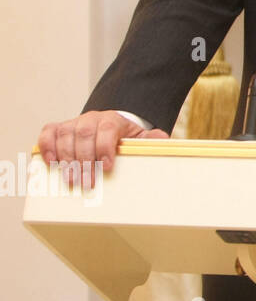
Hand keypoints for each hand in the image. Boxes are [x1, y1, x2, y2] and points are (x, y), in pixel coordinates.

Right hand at [36, 111, 168, 187]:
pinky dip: (47, 146)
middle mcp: (92, 118)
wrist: (109, 124)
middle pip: (85, 135)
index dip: (106, 147)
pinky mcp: (59, 128)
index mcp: (114, 120)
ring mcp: (74, 123)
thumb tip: (162, 139)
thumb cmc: (123, 136)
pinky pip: (49, 133)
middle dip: (86, 160)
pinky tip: (51, 162)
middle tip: (87, 182)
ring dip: (66, 158)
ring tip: (70, 179)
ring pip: (66, 135)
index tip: (107, 166)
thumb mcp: (139, 137)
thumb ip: (150, 139)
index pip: (108, 129)